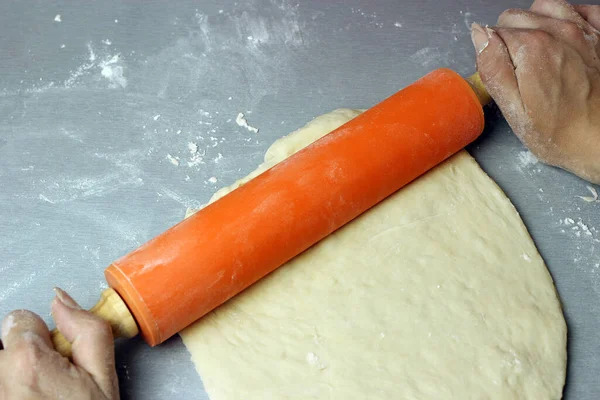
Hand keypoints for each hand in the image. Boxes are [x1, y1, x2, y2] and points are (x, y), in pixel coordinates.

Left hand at [0, 288, 118, 398]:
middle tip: (51, 379)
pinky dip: (10, 388)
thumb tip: (63, 300)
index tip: (55, 357)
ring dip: (15, 373)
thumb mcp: (103, 376)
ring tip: (40, 393)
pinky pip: (0, 383)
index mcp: (28, 361)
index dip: (44, 336)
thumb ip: (88, 330)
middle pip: (6, 344)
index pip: (20, 318)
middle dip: (27, 355)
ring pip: (1, 365)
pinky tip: (31, 398)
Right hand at [471, 0, 599, 183]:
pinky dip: (567, 17)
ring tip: (536, 53)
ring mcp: (583, 31)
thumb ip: (493, 67)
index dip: (493, 54)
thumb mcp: (513, 109)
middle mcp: (558, 32)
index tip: (504, 76)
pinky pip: (580, 9)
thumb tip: (480, 35)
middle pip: (518, 17)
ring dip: (535, 25)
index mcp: (531, 49)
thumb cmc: (559, 133)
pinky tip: (561, 39)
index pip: (495, 32)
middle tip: (519, 71)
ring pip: (545, 8)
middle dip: (511, 39)